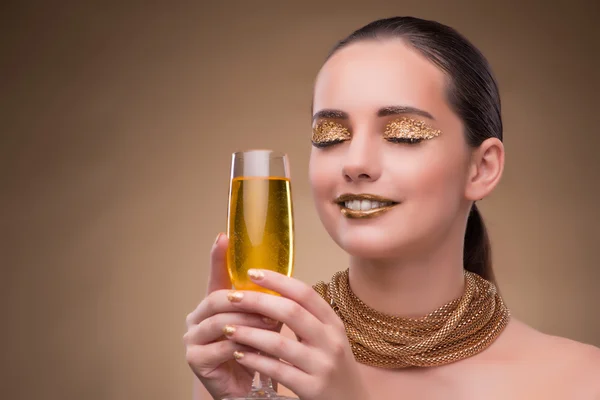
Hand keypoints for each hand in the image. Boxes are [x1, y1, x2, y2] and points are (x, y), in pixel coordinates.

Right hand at [183, 234, 280, 398]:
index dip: (217, 257)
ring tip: (272, 326)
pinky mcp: (196, 359)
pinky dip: (244, 345)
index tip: (223, 237)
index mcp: (212, 304)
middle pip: (218, 298)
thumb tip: (283, 288)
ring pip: (222, 322)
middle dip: (246, 301)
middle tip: (270, 305)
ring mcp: (193, 338)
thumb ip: (264, 304)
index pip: (214, 276)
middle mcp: (197, 318)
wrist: (243, 388)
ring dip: (250, 323)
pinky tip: (259, 347)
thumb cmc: (253, 352)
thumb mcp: (261, 323)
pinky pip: (223, 346)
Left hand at [215, 269, 368, 399]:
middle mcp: (331, 341)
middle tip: (232, 296)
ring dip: (249, 333)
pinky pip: (277, 370)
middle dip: (258, 301)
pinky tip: (239, 354)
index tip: (253, 272)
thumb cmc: (333, 367)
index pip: (305, 293)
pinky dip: (255, 360)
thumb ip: (307, 317)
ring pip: (280, 343)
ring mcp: (322, 366)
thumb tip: (273, 291)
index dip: (278, 280)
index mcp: (333, 323)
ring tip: (228, 327)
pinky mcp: (312, 388)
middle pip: (291, 312)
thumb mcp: (328, 338)